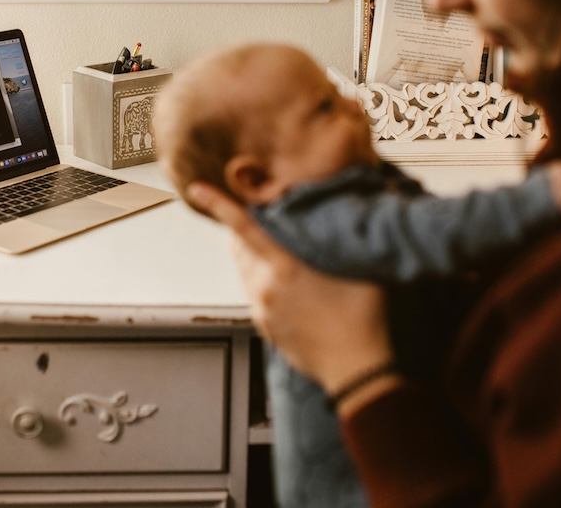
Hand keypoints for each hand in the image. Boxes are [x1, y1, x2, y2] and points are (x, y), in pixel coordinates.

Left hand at [187, 182, 395, 401]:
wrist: (356, 371)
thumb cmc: (364, 317)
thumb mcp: (359, 267)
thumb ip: (343, 236)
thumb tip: (348, 207)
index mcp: (285, 267)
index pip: (244, 227)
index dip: (218, 205)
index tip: (197, 190)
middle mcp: (265, 286)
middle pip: (239, 246)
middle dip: (243, 229)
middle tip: (260, 215)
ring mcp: (262, 309)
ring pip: (245, 271)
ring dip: (252, 255)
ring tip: (277, 248)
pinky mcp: (264, 327)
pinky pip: (254, 293)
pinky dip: (261, 279)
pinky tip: (285, 282)